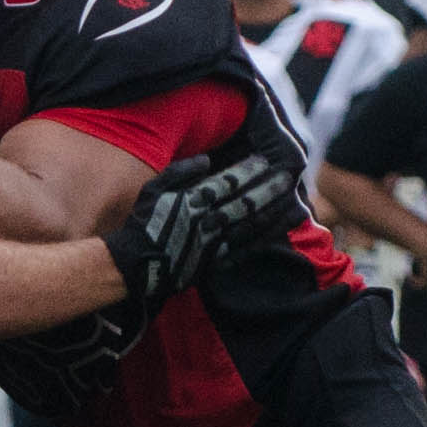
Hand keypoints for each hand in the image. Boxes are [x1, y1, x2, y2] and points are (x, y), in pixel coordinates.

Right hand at [102, 143, 298, 303]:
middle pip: (245, 201)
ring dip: (272, 209)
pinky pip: (246, 246)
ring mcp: (214, 242)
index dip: (248, 170)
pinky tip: (278, 226)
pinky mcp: (216, 260)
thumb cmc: (142, 225)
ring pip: (250, 223)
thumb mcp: (153, 190)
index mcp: (192, 200)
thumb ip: (180, 172)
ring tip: (291, 197)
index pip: (228, 182)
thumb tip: (207, 160)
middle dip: (268, 187)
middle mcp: (207, 220)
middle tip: (288, 175)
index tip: (264, 160)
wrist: (135, 266)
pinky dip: (264, 236)